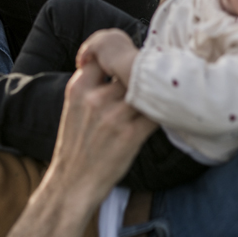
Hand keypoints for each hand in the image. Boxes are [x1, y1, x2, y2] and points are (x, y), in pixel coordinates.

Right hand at [48, 60, 155, 205]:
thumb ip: (91, 84)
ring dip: (152, 91)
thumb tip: (116, 64)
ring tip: (160, 92)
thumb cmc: (76, 143)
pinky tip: (164, 112)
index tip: (127, 61)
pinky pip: (154, 114)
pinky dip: (160, 112)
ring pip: (143, 89)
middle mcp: (94, 99)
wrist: (74, 181)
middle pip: (126, 70)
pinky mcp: (130, 136)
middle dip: (138, 73)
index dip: (117, 56)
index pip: (102, 55)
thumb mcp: (74, 106)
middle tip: (149, 76)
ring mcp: (113, 117)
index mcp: (78, 88)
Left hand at [76, 29, 138, 87]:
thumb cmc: (131, 68)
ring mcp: (104, 38)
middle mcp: (111, 33)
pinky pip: (86, 50)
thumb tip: (116, 63)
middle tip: (84, 59)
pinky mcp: (98, 44)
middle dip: (89, 50)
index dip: (97, 48)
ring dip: (84, 55)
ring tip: (80, 64)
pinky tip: (80, 65)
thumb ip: (119, 57)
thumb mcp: (126, 60)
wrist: (131, 67)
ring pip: (89, 45)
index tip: (93, 56)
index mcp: (119, 35)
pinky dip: (82, 57)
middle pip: (95, 39)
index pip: (104, 39)